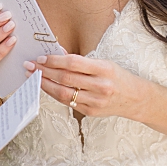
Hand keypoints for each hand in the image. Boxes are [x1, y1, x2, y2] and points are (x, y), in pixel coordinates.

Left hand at [25, 54, 149, 119]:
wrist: (136, 99)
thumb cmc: (118, 77)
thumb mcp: (104, 63)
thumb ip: (81, 61)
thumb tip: (57, 54)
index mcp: (105, 69)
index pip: (73, 63)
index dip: (54, 60)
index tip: (40, 58)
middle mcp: (101, 86)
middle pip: (65, 78)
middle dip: (44, 71)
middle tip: (30, 66)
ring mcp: (96, 101)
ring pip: (63, 93)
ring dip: (44, 84)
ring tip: (33, 77)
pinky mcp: (91, 112)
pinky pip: (67, 102)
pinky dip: (54, 94)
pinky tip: (45, 87)